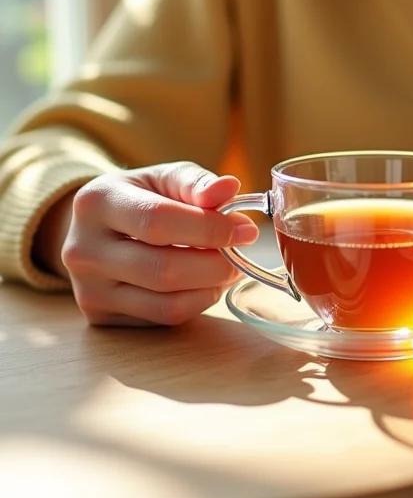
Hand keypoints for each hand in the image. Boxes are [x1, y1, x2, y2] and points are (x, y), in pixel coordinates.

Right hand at [55, 161, 258, 326]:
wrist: (98, 227)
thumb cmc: (141, 197)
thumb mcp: (165, 178)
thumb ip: (196, 183)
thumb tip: (229, 188)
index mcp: (97, 202)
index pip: (157, 221)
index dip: (209, 228)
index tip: (244, 230)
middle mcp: (83, 249)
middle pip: (163, 269)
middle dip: (215, 264)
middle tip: (240, 253)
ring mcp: (88, 289)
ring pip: (167, 303)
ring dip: (211, 287)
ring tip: (227, 267)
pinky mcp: (101, 317)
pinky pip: (163, 319)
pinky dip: (197, 303)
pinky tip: (204, 283)